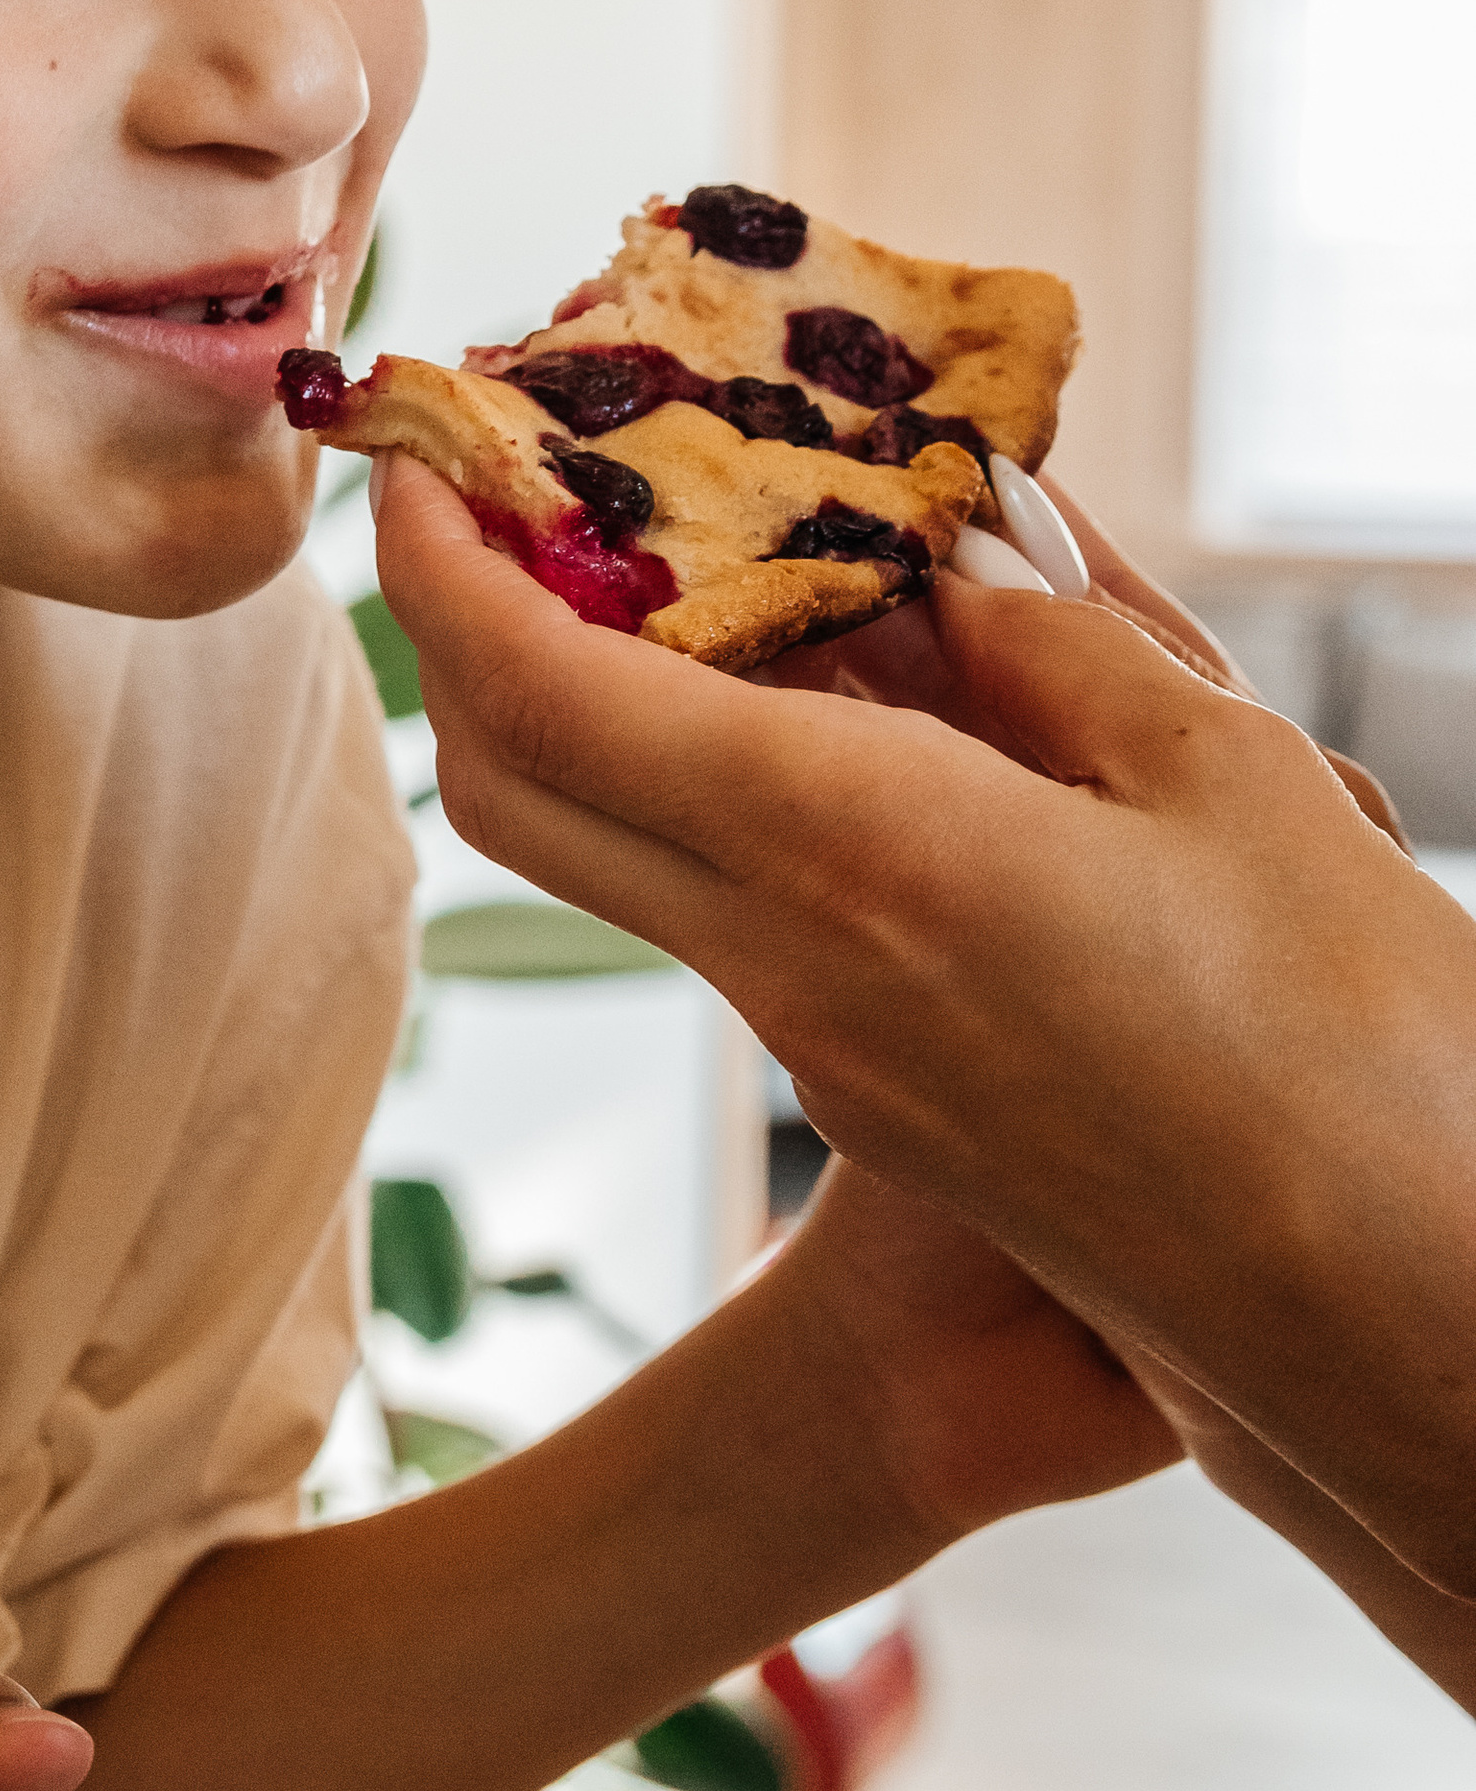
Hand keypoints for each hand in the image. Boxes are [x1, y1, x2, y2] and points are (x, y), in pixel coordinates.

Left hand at [373, 449, 1475, 1589]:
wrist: (1391, 1340)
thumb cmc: (1347, 1054)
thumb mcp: (1225, 780)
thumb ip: (1060, 645)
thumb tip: (952, 561)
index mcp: (852, 857)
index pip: (541, 695)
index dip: (443, 561)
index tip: (413, 450)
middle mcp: (790, 961)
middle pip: (515, 785)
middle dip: (465, 624)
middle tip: (504, 489)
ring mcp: (820, 1044)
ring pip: (622, 841)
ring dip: (601, 692)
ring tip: (698, 549)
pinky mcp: (875, 1090)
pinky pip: (740, 898)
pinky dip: (727, 772)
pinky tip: (847, 688)